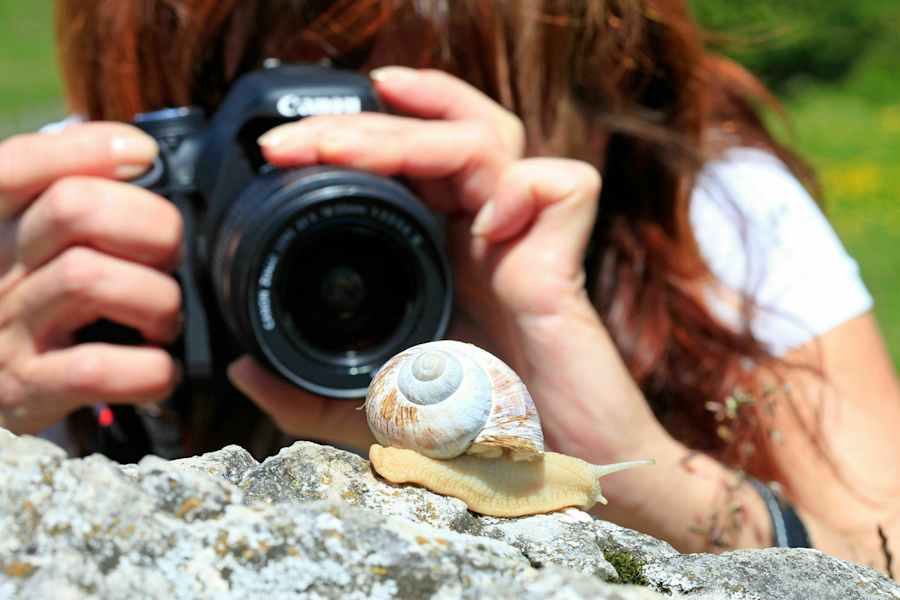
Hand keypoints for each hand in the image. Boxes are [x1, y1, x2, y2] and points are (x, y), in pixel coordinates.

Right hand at [0, 123, 182, 433]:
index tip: (144, 156)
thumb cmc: (51, 311)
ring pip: (90, 278)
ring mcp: (5, 332)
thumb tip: (141, 153)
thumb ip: (80, 200)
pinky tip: (160, 369)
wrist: (16, 394)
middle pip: (74, 209)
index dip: (85, 148)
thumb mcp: (47, 248)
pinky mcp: (26, 390)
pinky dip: (147, 368)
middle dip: (152, 226)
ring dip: (157, 299)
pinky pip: (95, 368)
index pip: (17, 165)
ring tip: (166, 319)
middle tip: (172, 258)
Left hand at [231, 67, 670, 461]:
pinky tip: (489, 230)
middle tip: (298, 138)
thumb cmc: (474, 441)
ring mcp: (521, 246)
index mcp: (436, 255)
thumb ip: (307, 395)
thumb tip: (242, 366)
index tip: (279, 151)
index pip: (402, 164)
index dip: (350, 140)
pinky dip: (528, 188)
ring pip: (490, 138)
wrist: (546, 481)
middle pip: (437, 134)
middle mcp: (477, 238)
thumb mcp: (373, 411)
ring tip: (363, 133)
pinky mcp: (561, 267)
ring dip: (429, 124)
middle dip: (365, 123)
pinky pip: (565, 187)